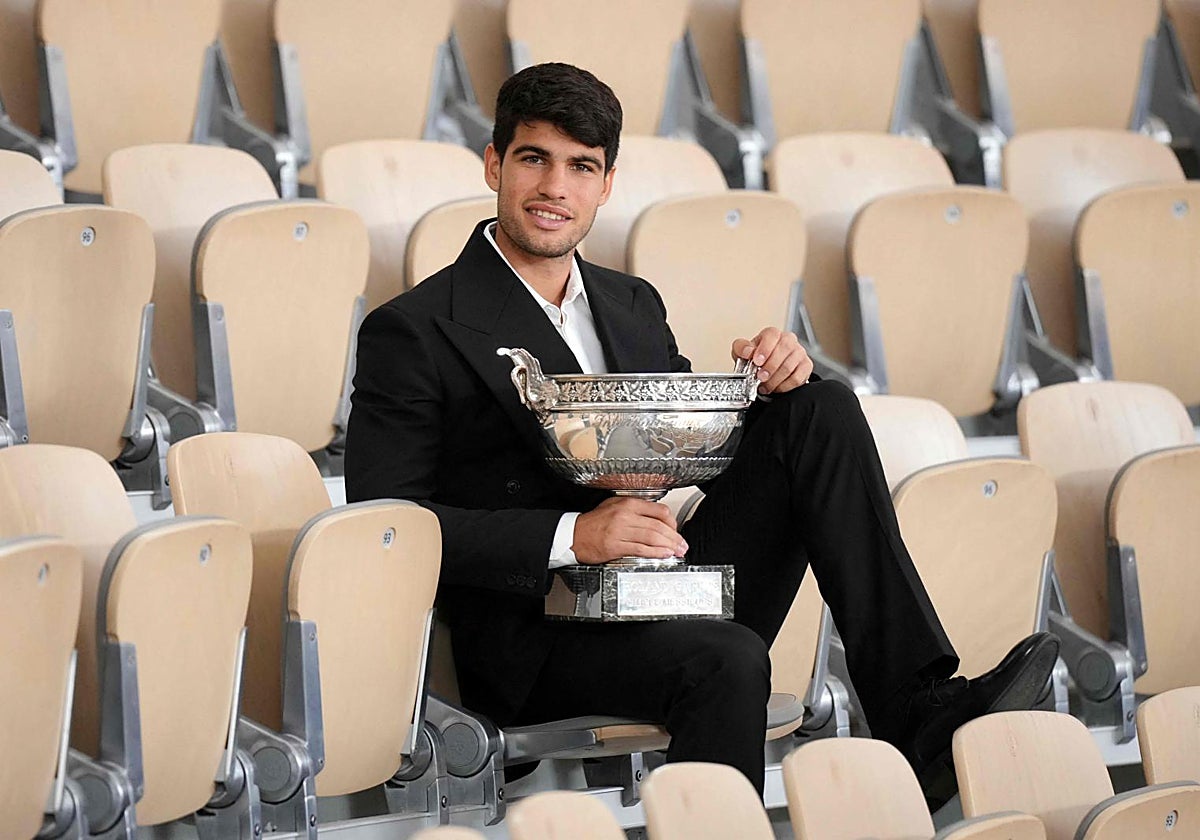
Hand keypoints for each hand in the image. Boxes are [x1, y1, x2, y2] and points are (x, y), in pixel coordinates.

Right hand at [571, 497, 687, 563]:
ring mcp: (620, 531)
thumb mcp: (614, 506)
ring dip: (669, 546)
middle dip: (675, 537)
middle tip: (682, 544)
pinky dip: (656, 552)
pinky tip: (664, 554)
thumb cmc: (593, 522)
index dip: (672, 522)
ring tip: (677, 551)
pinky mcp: (616, 546)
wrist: (573, 535)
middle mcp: (625, 516)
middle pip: (659, 526)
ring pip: (652, 537)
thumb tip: (656, 516)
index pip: (659, 511)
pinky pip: (641, 549)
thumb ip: (635, 509)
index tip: (676, 530)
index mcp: (627, 504)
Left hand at [731, 327, 812, 394]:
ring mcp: (799, 352)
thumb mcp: (743, 352)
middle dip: (770, 367)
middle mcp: (788, 340)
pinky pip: (797, 378)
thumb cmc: (756, 359)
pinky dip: (784, 386)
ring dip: (775, 379)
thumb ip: (741, 348)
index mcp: (772, 334)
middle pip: (784, 349)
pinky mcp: (806, 366)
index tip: (757, 361)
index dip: (765, 348)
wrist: (766, 370)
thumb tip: (747, 351)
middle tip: (760, 377)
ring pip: (790, 366)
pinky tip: (776, 387)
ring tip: (765, 386)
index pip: (772, 335)